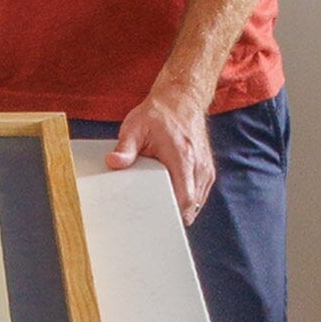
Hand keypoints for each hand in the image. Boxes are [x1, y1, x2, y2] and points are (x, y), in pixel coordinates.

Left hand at [109, 86, 214, 221]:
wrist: (181, 99)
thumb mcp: (135, 127)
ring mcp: (205, 168)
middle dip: (173, 214)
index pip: (185, 198)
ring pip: (197, 202)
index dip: (172, 214)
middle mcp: (198, 165)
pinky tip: (170, 197)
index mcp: (182, 157)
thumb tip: (113, 162)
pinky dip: (188, 199)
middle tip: (151, 221)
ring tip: (159, 209)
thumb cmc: (158, 114)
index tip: (156, 222)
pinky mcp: (207, 170)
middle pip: (192, 205)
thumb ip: (125, 148)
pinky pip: (200, 194)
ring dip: (181, 207)